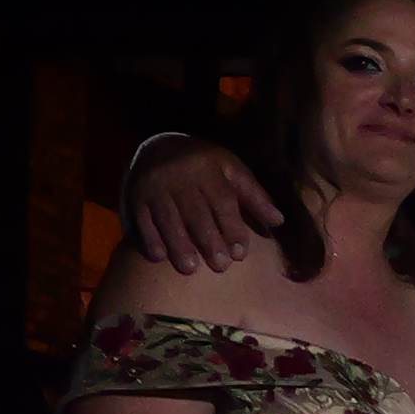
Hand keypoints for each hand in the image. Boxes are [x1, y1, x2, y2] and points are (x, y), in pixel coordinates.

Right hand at [127, 141, 283, 272]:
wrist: (159, 144)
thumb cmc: (204, 165)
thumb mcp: (231, 170)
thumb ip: (253, 195)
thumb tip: (279, 221)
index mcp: (209, 168)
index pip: (223, 201)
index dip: (232, 228)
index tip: (240, 253)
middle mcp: (181, 175)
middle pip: (196, 212)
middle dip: (209, 241)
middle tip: (220, 266)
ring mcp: (156, 185)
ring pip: (168, 218)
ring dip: (179, 244)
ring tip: (190, 269)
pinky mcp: (135, 195)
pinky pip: (142, 218)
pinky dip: (150, 238)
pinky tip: (159, 256)